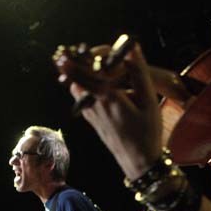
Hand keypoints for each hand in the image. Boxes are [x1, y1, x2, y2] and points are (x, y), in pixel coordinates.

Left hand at [68, 41, 162, 180]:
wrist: (139, 162)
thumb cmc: (147, 133)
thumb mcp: (149, 102)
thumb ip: (139, 74)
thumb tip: (131, 48)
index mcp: (109, 99)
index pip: (87, 74)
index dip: (76, 61)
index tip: (66, 50)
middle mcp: (95, 107)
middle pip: (77, 81)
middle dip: (69, 67)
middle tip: (60, 55)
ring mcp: (92, 116)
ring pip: (77, 91)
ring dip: (74, 77)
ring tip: (68, 64)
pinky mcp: (93, 121)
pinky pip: (81, 100)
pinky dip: (80, 88)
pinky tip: (81, 83)